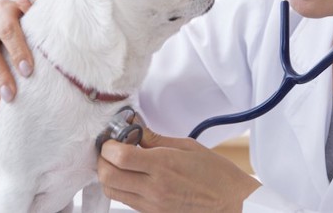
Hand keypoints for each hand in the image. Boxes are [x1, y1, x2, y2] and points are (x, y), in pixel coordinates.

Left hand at [98, 127, 260, 212]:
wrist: (230, 204)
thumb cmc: (215, 174)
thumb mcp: (187, 147)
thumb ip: (155, 138)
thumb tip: (134, 126)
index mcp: (163, 167)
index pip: (119, 157)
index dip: (109, 145)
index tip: (112, 138)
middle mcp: (154, 188)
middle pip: (108, 176)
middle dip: (102, 159)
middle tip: (110, 148)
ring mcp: (152, 205)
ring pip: (112, 191)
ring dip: (108, 174)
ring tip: (119, 162)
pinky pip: (125, 200)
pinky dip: (120, 186)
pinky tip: (131, 175)